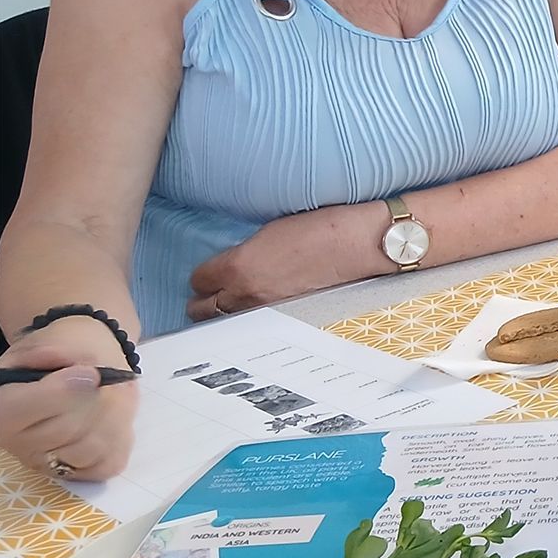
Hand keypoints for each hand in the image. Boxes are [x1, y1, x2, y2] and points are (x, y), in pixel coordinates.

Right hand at [0, 318, 138, 480]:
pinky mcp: (77, 472)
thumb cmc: (62, 354)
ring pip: (90, 448)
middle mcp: (14, 441)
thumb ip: (57, 351)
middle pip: (64, 429)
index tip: (90, 373)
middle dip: (96, 399)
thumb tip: (82, 370)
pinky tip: (114, 419)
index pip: (14, 411)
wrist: (83, 367)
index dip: (58, 393)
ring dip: (114, 416)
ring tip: (113, 394)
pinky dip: (121, 437)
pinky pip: (108, 463)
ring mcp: (45, 462)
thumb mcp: (53, 340)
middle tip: (104, 378)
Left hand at [187, 205, 381, 321]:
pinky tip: (261, 310)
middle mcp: (245, 295)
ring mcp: (265, 313)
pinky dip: (251, 321)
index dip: (206, 275)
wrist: (359, 245)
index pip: (198, 280)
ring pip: (224, 323)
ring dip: (226, 313)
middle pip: (201, 309)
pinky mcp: (285, 322)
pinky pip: (253, 327)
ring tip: (238, 302)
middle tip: (217, 290)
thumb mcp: (270, 232)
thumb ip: (243, 253)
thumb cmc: (321, 229)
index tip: (214, 271)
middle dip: (206, 299)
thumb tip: (233, 264)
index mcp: (237, 267)